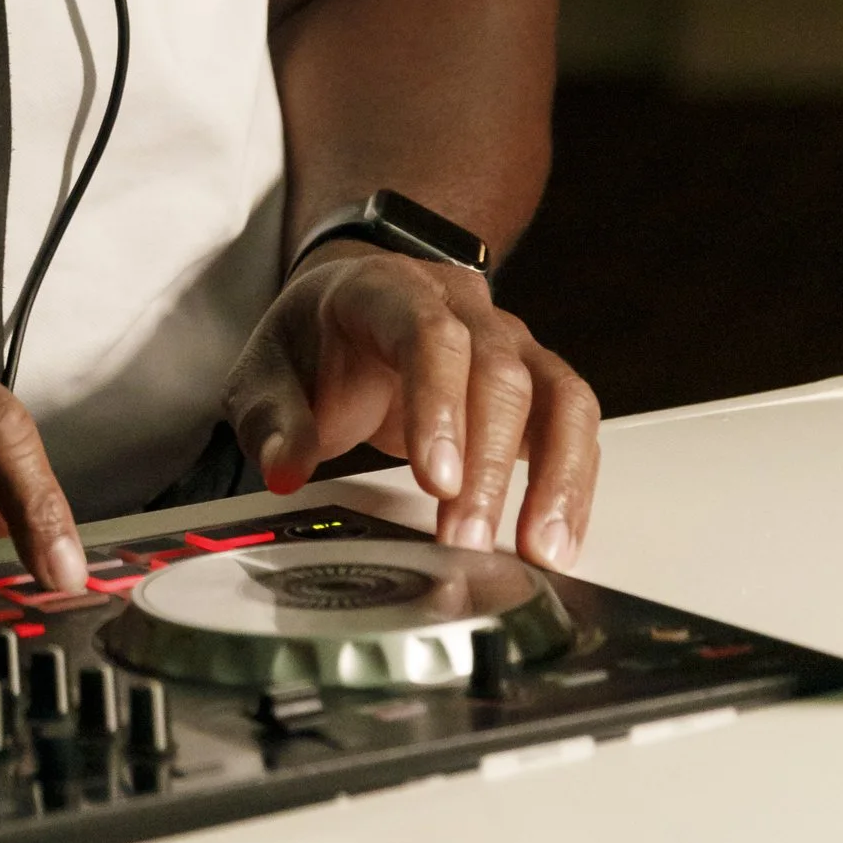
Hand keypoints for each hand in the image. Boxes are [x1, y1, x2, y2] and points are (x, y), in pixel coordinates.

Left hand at [222, 246, 599, 567]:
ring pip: (558, 395)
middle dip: (487, 465)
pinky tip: (557, 542)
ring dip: (555, 477)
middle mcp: (464, 308)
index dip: (438, 403)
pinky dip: (575, 484)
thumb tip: (284, 470)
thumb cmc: (315, 342)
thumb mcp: (267, 372)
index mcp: (390, 290)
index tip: (434, 480)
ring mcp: (509, 343)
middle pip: (498, 372)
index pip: (428, 331)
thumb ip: (271, 420)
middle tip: (464, 540)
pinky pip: (575, 425)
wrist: (352, 309)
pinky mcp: (536, 384)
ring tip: (538, 552)